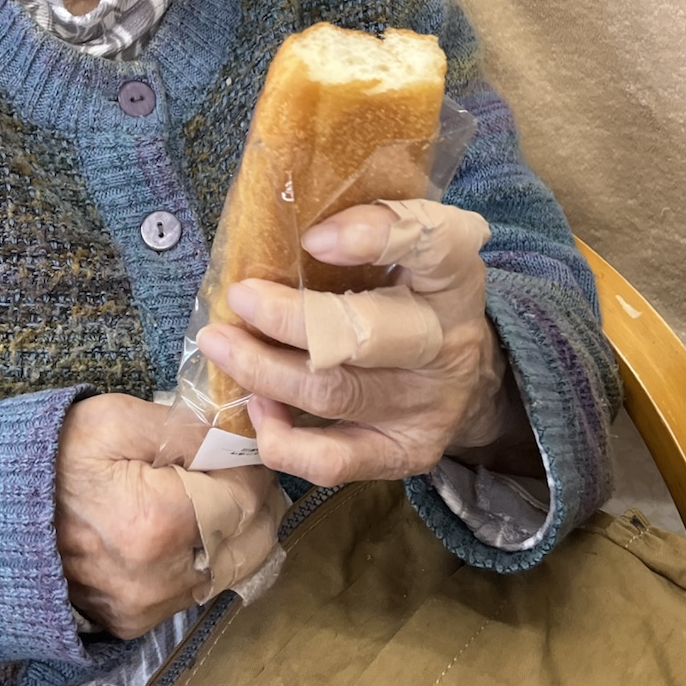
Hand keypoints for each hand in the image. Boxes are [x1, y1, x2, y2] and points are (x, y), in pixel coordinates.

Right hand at [54, 393, 278, 637]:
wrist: (0, 508)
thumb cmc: (58, 456)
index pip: (245, 499)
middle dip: (257, 500)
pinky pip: (197, 591)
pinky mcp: (133, 621)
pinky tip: (196, 524)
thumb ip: (187, 428)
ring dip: (238, 530)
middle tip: (242, 466)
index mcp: (157, 524)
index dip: (253, 466)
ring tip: (222, 490)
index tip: (245, 442)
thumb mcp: (118, 420)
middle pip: (250, 544)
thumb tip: (236, 435)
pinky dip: (210, 557)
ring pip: (230, 571)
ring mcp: (145, 607)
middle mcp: (158, 579)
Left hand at [197, 200, 538, 485]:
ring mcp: (427, 404)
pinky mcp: (405, 453)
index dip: (373, 236)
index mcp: (454, 273)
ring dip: (263, 369)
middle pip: (365, 334)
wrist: (466, 373)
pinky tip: (257, 406)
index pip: (431, 243)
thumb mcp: (408, 248)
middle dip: (289, 318)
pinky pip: (334, 460)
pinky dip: (283, 439)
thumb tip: (280, 224)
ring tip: (219, 343)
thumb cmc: (412, 292)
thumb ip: (364, 228)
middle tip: (239, 297)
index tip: (311, 237)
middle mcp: (448, 340)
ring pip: (334, 393)